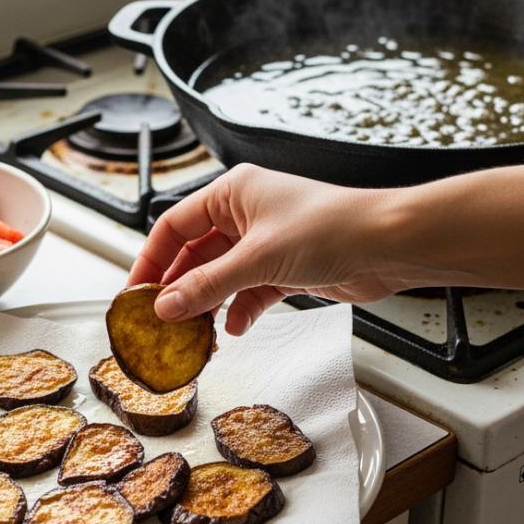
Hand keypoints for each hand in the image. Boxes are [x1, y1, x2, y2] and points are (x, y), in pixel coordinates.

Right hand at [128, 165, 402, 335]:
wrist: (388, 245)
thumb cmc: (333, 228)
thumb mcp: (258, 259)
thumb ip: (208, 285)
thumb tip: (167, 306)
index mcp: (233, 193)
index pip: (174, 225)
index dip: (151, 259)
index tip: (135, 292)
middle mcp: (247, 214)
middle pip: (195, 253)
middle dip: (179, 287)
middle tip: (159, 319)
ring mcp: (266, 242)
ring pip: (221, 276)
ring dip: (208, 302)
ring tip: (193, 331)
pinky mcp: (286, 268)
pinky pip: (249, 291)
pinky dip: (239, 309)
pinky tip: (234, 327)